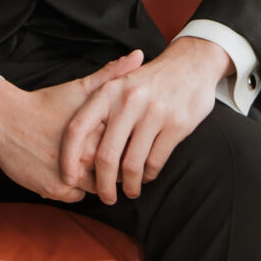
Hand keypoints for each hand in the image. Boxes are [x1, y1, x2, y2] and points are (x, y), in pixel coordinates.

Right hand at [0, 50, 143, 201]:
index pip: (128, 151)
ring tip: (89, 166)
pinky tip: (71, 172)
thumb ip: (112, 74)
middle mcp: (86, 158)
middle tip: (109, 160)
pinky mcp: (53, 189)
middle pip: (114, 173)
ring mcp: (70, 176)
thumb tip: (138, 55)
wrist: (4, 118)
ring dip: (95, 181)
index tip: (123, 145)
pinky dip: (75, 188)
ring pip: (96, 188)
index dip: (127, 149)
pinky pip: (75, 197)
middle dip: (114, 169)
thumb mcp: (80, 87)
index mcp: (97, 133)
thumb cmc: (44, 103)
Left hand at [59, 37, 230, 203]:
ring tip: (129, 191)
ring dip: (129, 185)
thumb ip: (99, 109)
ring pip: (131, 165)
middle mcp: (127, 101)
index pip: (77, 128)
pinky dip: (148, 175)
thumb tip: (77, 151)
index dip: (68, 157)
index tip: (68, 179)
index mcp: (108, 91)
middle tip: (106, 197)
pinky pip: (155, 162)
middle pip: (105, 156)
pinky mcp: (176, 125)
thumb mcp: (119, 83)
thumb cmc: (149, 80)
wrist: (191, 63)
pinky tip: (146, 176)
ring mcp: (153, 113)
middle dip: (103, 185)